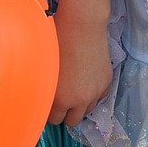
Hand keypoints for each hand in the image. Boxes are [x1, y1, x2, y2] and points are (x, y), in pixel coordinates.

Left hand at [48, 11, 112, 127]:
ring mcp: (95, 92)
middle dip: (65, 112)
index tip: (50, 102)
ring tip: (75, 87)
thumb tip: (40, 99)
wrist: (82, 25)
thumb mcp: (45, 69)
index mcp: (61, 99)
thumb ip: (44, 90)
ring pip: (87, 110)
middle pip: (71, 121)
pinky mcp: (107, 83)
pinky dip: (93, 93)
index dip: (51, 110)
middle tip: (62, 96)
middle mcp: (80, 100)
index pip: (54, 120)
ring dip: (80, 104)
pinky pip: (99, 98)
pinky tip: (86, 79)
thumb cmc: (57, 41)